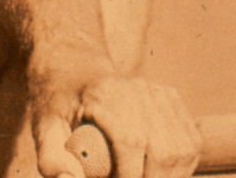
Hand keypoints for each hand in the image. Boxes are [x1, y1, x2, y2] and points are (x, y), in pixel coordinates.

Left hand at [26, 52, 198, 177]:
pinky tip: (160, 172)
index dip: (129, 175)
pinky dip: (180, 165)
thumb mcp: (44, 128)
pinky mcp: (171, 98)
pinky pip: (191, 140)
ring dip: (169, 176)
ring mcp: (158, 92)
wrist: (74, 69)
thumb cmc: (58, 104)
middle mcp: (137, 89)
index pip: (131, 142)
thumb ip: (52, 159)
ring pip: (184, 148)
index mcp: (105, 95)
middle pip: (164, 151)